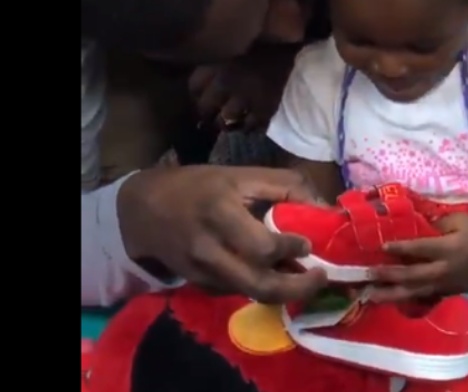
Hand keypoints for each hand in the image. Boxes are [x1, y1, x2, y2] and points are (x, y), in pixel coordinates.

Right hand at [117, 165, 327, 302]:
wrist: (143, 210)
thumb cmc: (198, 187)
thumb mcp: (240, 175)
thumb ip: (283, 186)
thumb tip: (323, 206)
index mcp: (220, 213)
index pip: (262, 247)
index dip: (291, 249)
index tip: (308, 244)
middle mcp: (209, 249)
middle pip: (259, 285)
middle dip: (297, 289)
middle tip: (321, 278)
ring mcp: (201, 273)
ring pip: (250, 293)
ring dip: (283, 291)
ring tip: (304, 279)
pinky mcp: (198, 285)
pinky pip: (236, 292)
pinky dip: (260, 287)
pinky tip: (275, 275)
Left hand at [188, 46, 297, 130]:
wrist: (300, 51)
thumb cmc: (272, 41)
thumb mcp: (244, 41)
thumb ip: (227, 52)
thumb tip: (214, 62)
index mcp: (218, 61)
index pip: (194, 85)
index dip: (196, 93)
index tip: (200, 96)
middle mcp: (225, 81)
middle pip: (205, 107)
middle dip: (206, 113)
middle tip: (210, 116)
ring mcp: (244, 98)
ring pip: (225, 120)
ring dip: (225, 124)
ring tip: (228, 126)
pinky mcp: (263, 110)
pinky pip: (250, 126)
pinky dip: (248, 128)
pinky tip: (249, 127)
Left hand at [368, 213, 467, 301]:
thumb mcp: (461, 221)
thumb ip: (438, 222)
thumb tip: (416, 223)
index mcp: (448, 249)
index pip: (421, 248)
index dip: (401, 247)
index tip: (382, 246)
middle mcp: (443, 269)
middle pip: (412, 275)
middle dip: (389, 275)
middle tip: (368, 275)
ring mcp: (443, 285)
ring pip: (413, 292)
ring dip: (391, 294)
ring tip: (370, 296)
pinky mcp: (444, 294)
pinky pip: (420, 298)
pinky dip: (403, 299)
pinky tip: (387, 300)